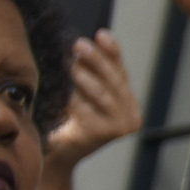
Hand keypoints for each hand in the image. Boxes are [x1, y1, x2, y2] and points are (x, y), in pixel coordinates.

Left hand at [45, 33, 141, 166]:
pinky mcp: (103, 135)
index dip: (112, 52)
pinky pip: (87, 110)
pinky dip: (76, 99)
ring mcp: (119, 128)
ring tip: (71, 64)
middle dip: (97, 60)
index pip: (122, 72)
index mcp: (129, 105)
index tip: (101, 34)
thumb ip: (93, 75)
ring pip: (102, 94)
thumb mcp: (86, 95)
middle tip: (80, 44)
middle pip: (114, 81)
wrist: (59, 155)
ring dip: (85, 77)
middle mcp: (131, 117)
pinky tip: (66, 94)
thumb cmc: (71, 122)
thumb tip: (89, 43)